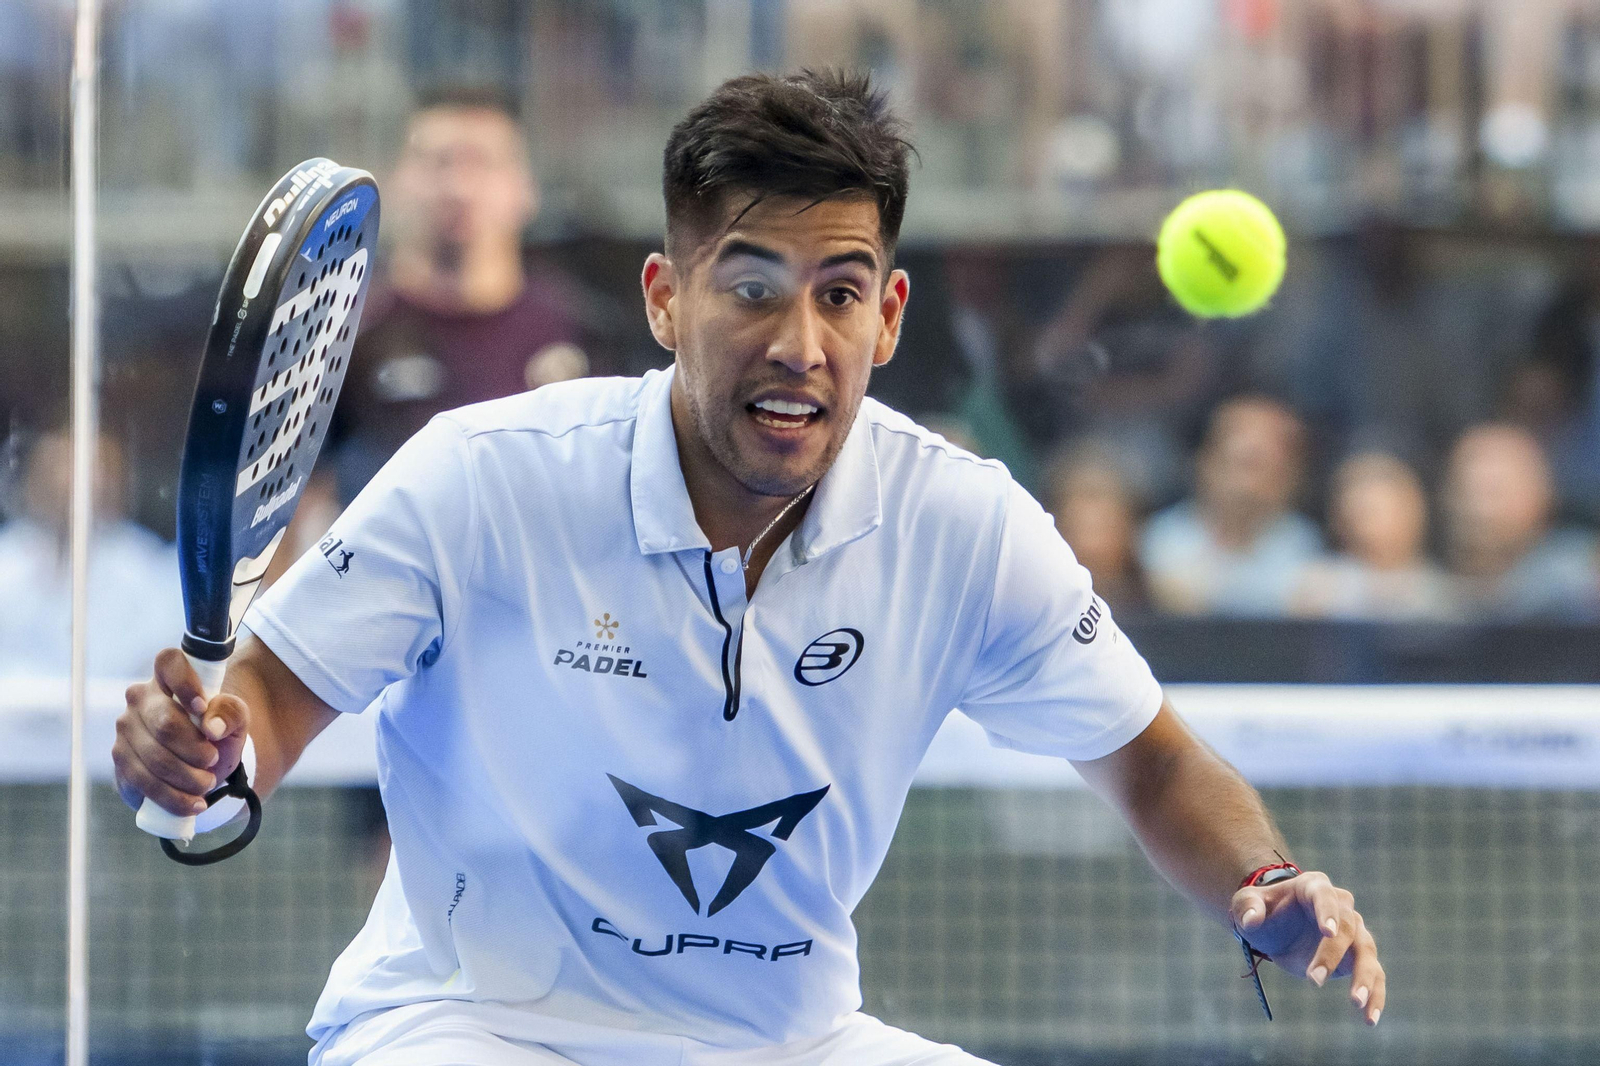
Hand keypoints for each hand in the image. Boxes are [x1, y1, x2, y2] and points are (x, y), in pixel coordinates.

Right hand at [113, 648, 249, 816]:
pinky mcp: (120, 760)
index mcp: (168, 677)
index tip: (203, 708)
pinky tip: (193, 803)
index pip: (170, 662)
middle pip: (165, 723)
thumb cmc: (218, 733)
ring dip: (187, 777)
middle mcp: (140, 698)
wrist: (205, 764)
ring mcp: (126, 729)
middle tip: (212, 760)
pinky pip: (144, 782)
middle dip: (195, 749)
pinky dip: (173, 797)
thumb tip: (211, 726)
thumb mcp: (236, 721)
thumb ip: (231, 713)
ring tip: (207, 783)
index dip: (185, 683)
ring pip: (155, 757)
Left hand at [1230, 870, 1385, 1025]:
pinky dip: (1375, 995)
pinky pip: (1374, 975)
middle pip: (1347, 928)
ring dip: (1364, 978)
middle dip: (1332, 954)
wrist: (1278, 927)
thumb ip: (1247, 907)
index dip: (1327, 913)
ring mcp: (1355, 932)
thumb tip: (1251, 920)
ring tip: (1357, 1004)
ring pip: (1367, 952)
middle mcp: (1342, 907)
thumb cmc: (1264, 910)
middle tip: (1314, 980)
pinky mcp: (1358, 958)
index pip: (1325, 897)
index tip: (1327, 932)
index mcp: (1315, 887)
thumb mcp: (1247, 903)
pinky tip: (1370, 1018)